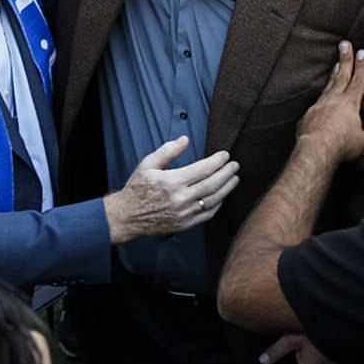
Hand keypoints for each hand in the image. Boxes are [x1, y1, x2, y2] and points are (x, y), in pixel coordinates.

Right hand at [104, 136, 239, 243]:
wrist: (127, 216)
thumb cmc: (137, 189)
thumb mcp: (148, 164)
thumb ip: (168, 150)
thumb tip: (185, 139)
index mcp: (172, 182)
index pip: (202, 169)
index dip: (217, 161)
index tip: (225, 155)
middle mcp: (180, 199)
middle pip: (212, 184)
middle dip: (226, 173)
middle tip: (235, 165)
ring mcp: (184, 213)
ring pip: (213, 200)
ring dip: (226, 188)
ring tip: (234, 179)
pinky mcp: (184, 224)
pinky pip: (207, 214)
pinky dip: (217, 204)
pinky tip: (222, 196)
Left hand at [295, 41, 363, 162]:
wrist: (316, 149)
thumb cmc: (341, 144)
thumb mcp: (361, 142)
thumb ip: (362, 135)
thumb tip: (359, 137)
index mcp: (350, 103)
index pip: (358, 81)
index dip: (361, 67)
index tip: (361, 52)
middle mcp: (333, 100)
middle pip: (341, 75)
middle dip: (345, 59)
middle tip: (344, 44)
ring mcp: (318, 106)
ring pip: (327, 89)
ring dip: (332, 77)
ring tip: (335, 66)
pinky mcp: (307, 117)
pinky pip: (315, 109)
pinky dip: (320, 107)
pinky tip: (320, 109)